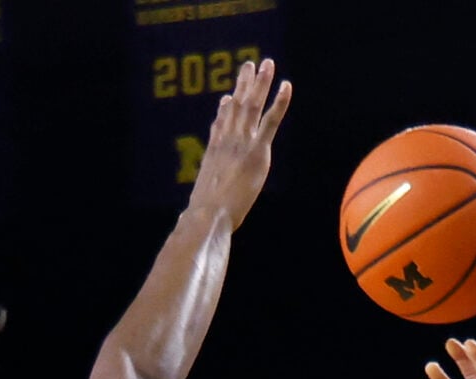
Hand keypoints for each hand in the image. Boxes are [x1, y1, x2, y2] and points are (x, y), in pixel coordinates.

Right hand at [186, 57, 291, 226]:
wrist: (208, 214)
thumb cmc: (203, 217)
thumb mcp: (200, 202)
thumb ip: (200, 197)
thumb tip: (189, 210)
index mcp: (214, 152)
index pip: (220, 125)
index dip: (224, 110)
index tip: (227, 98)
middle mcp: (226, 141)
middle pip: (236, 107)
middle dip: (244, 85)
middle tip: (249, 65)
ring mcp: (241, 143)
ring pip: (252, 105)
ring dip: (260, 83)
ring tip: (267, 64)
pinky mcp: (256, 150)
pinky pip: (270, 120)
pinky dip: (279, 102)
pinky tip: (286, 86)